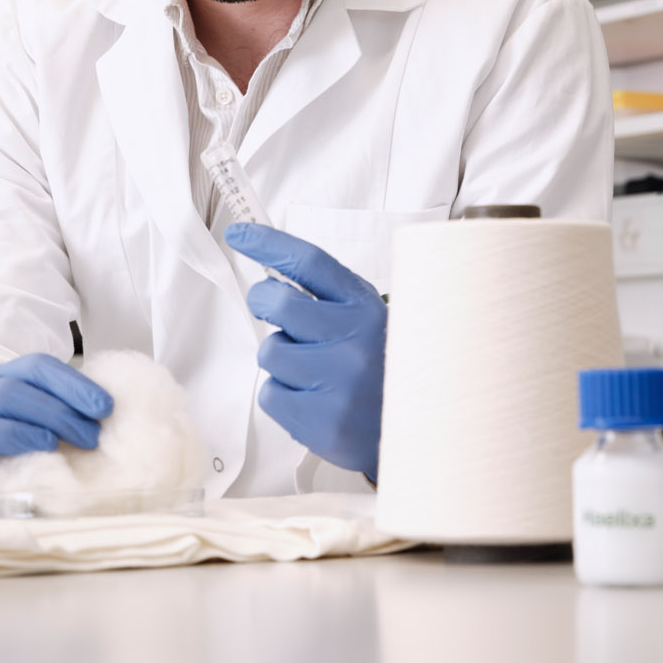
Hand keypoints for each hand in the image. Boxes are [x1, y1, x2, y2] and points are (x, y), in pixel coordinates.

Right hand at [0, 352, 111, 513]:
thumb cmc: (7, 460)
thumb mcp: (39, 435)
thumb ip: (63, 422)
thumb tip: (108, 420)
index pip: (35, 367)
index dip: (71, 384)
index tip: (105, 408)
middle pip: (7, 392)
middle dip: (53, 411)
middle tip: (88, 437)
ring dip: (10, 431)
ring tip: (47, 446)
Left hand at [227, 223, 385, 479]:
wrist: (422, 428)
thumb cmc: (384, 370)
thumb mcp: (372, 321)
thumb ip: (330, 299)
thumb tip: (272, 280)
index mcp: (365, 308)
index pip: (309, 263)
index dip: (269, 244)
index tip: (239, 234)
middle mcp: (354, 340)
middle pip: (278, 303)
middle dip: (262, 302)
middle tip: (268, 308)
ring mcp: (338, 382)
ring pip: (270, 352)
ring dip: (280, 359)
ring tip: (311, 371)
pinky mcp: (323, 420)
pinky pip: (270, 395)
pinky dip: (282, 396)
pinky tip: (312, 400)